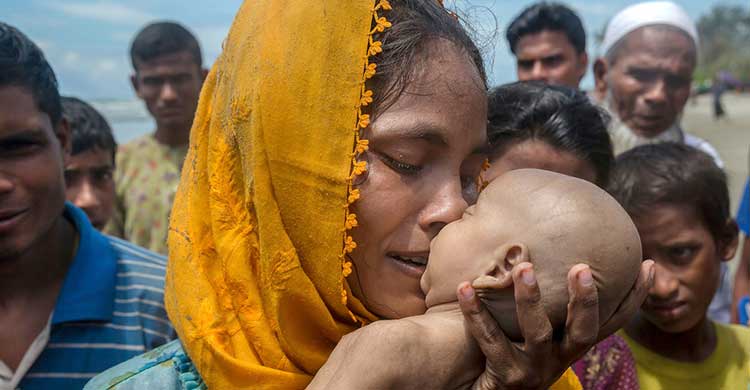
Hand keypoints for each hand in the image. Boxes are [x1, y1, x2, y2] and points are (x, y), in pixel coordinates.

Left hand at [458, 260, 654, 389]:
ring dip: (530, 299)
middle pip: (582, 331)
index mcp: (572, 345)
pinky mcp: (505, 375)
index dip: (634, 298)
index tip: (648, 265)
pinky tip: (465, 288)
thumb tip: (541, 250)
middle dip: (585, 300)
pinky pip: (489, 340)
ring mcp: (534, 369)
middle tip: (581, 268)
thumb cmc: (512, 354)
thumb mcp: (539, 334)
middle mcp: (560, 358)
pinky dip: (475, 313)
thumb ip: (548, 304)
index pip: (611, 322)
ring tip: (523, 268)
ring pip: (537, 333)